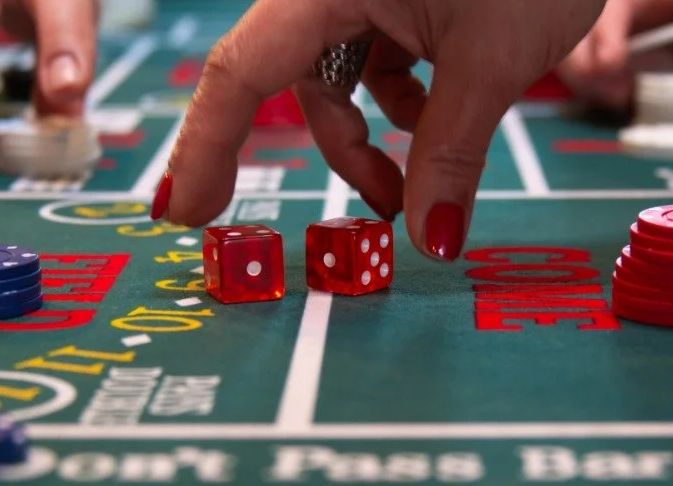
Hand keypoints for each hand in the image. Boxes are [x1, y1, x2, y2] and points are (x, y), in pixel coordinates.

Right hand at [155, 0, 604, 261]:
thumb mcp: (490, 62)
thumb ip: (451, 154)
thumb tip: (432, 241)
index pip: (239, 71)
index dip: (204, 148)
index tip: (182, 213)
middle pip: (294, 80)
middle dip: (337, 156)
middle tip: (362, 222)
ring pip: (342, 76)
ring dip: (375, 137)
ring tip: (421, 186)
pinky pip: (377, 56)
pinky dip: (404, 101)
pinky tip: (442, 123)